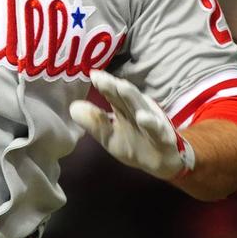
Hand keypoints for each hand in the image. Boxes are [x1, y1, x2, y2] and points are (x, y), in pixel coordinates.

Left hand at [70, 69, 194, 180]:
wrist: (162, 163)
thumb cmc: (134, 144)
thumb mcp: (109, 137)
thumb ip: (94, 122)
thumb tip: (73, 107)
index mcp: (124, 109)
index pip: (112, 95)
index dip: (103, 85)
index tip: (92, 74)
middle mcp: (137, 110)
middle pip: (124, 97)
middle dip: (113, 86)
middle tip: (99, 76)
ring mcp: (151, 122)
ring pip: (141, 107)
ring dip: (132, 97)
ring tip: (121, 87)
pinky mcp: (163, 137)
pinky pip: (157, 129)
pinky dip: (151, 123)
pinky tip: (143, 118)